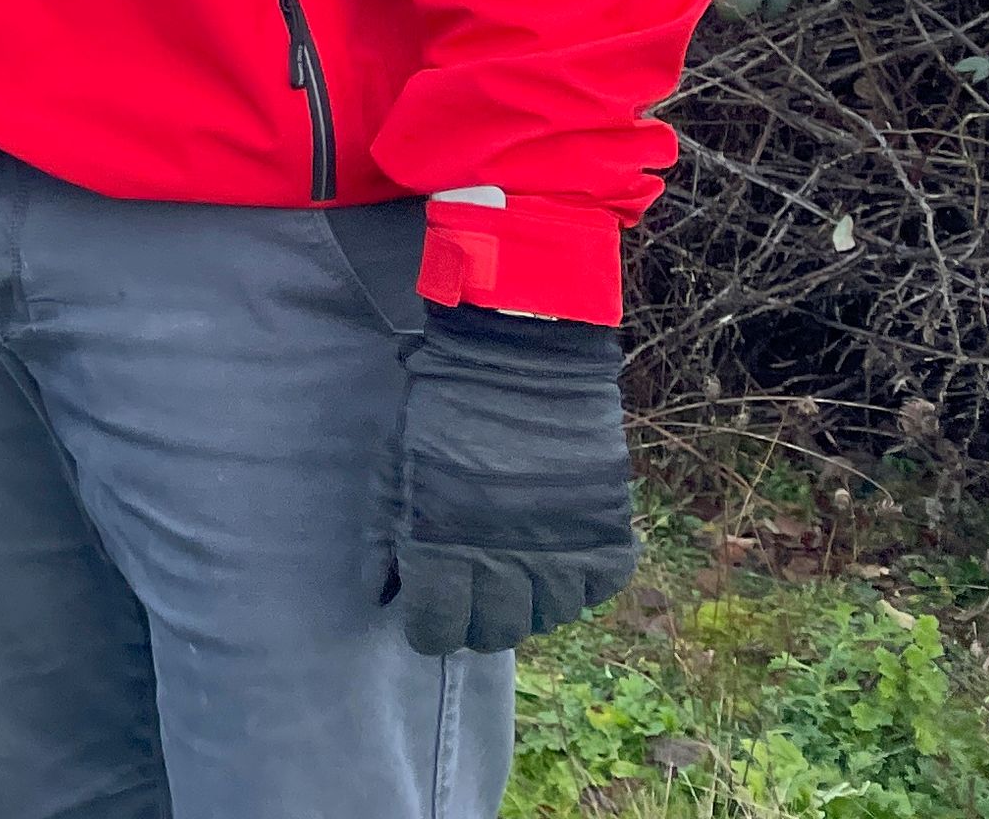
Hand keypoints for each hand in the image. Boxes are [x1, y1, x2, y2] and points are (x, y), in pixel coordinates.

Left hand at [392, 303, 639, 654]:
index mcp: (446, 543)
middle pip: (495, 633)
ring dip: (527, 604)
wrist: (522, 356)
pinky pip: (597, 589)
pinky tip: (557, 560)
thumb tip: (381, 594)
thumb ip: (387, 532)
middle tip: (470, 597)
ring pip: (548, 617)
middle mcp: (508, 559)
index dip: (429, 629)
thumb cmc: (443, 406)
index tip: (428, 616)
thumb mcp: (397, 464)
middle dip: (476, 622)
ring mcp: (564, 549)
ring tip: (513, 576)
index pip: (439, 627)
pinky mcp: (607, 531)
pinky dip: (578, 584)